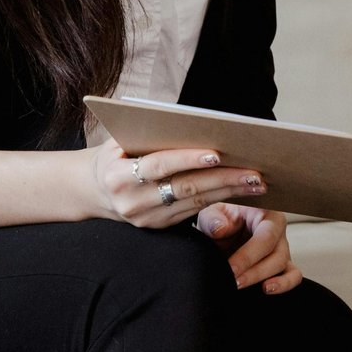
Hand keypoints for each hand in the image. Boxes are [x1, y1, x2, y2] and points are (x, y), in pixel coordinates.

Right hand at [85, 140, 266, 227]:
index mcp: (118, 175)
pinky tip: (241, 192)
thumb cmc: (114, 155)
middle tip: (254, 172)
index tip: (217, 154)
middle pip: (184, 188)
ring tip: (257, 182)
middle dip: (222, 180)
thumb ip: (148, 135)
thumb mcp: (119, 141)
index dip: (187, 159)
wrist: (94, 190)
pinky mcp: (159, 227)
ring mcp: (146, 219)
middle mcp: (131, 202)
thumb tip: (191, 123)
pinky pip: (193, 212)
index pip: (158, 165)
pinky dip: (219, 200)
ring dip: (229, 192)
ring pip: (194, 203)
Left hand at [196, 203, 303, 292]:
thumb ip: (213, 218)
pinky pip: (293, 276)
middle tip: (233, 282)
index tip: (231, 269)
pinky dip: (284, 285)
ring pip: (285, 267)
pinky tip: (266, 290)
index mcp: (266, 214)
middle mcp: (278, 231)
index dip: (249, 255)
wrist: (219, 232)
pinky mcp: (281, 265)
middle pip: (277, 255)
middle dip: (255, 272)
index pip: (265, 236)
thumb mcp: (211, 214)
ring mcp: (281, 248)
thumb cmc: (219, 219)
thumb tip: (220, 228)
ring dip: (271, 281)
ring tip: (253, 287)